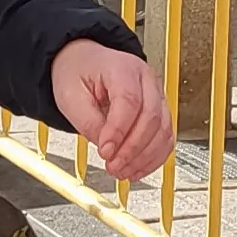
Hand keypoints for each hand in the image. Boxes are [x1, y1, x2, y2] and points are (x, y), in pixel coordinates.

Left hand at [50, 39, 172, 180]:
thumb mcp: (70, 97)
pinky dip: (154, 157)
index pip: (129, 101)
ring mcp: (156, 95)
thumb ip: (89, 123)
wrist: (84, 64)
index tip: (105, 151)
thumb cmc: (78, 74)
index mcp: (122, 68)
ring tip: (123, 172)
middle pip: (151, 117)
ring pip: (163, 130)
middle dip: (132, 148)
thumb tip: (108, 148)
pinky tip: (137, 169)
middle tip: (113, 165)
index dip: (119, 131)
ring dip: (145, 157)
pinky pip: (166, 138)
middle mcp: (146, 79)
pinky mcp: (160, 111)